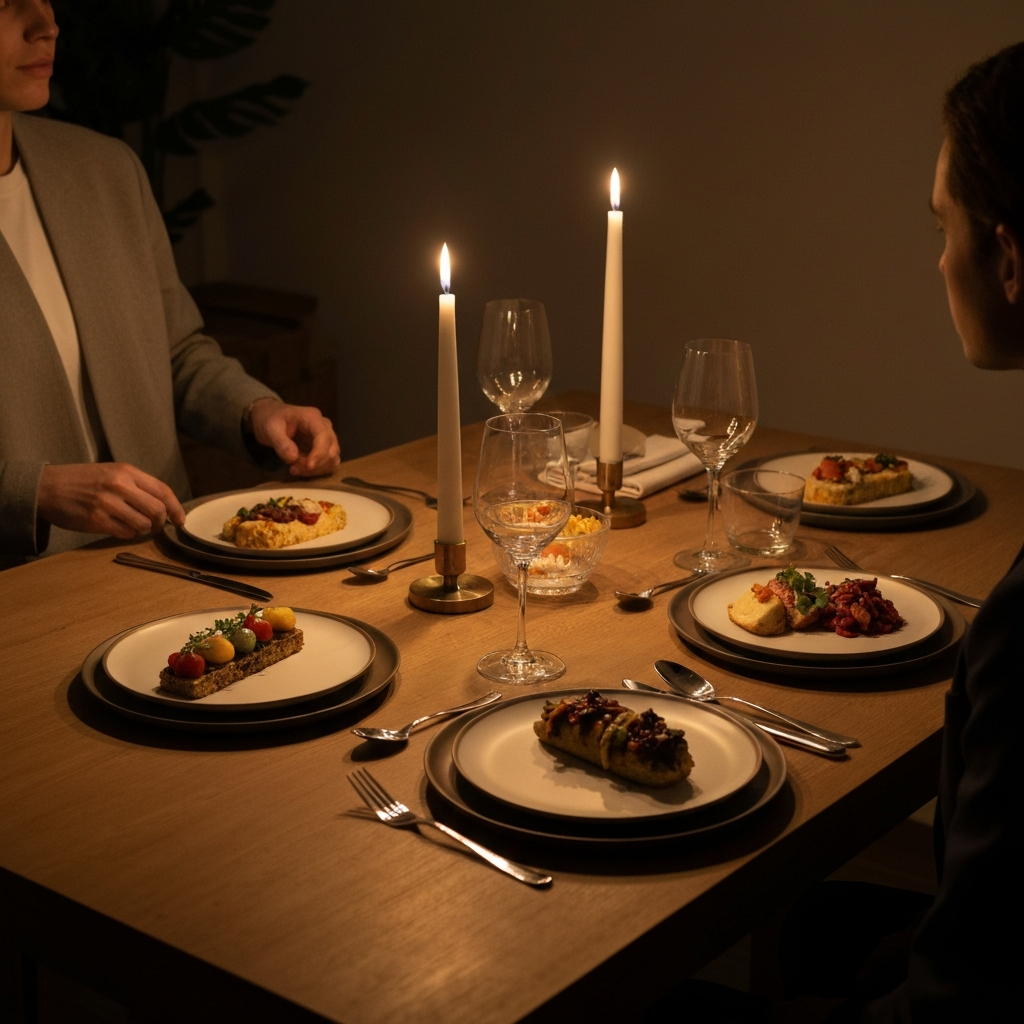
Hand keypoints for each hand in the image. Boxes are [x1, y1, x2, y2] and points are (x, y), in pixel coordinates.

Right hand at [37, 463, 186, 537]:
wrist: (46, 486)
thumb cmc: (81, 480)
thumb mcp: (111, 472)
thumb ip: (136, 485)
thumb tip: (162, 505)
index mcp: (126, 471)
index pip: (163, 491)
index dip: (176, 508)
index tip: (180, 519)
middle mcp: (120, 486)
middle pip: (157, 510)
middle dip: (160, 522)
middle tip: (155, 525)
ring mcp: (108, 503)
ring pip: (143, 524)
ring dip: (143, 530)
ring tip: (134, 525)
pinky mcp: (96, 520)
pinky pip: (125, 533)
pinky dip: (128, 534)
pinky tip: (121, 528)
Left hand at [247, 398, 340, 476]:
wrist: (269, 416)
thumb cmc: (269, 419)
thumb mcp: (270, 428)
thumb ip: (281, 442)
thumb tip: (293, 459)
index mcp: (312, 418)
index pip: (324, 437)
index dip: (319, 453)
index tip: (308, 466)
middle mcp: (324, 427)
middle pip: (332, 449)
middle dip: (317, 464)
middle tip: (294, 469)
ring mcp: (325, 438)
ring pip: (333, 459)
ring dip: (317, 469)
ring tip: (295, 469)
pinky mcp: (323, 448)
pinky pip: (328, 463)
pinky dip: (317, 470)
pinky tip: (300, 469)